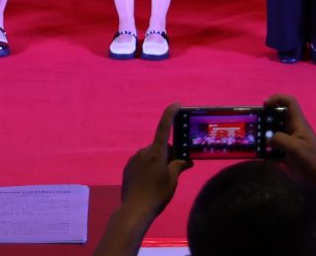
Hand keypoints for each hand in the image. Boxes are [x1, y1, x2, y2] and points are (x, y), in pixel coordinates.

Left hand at [117, 104, 190, 219]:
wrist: (134, 210)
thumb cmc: (157, 194)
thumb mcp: (172, 180)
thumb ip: (179, 166)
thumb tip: (187, 161)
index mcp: (156, 152)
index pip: (164, 128)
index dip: (170, 114)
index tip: (176, 104)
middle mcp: (144, 151)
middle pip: (161, 146)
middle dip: (169, 154)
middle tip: (175, 170)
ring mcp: (134, 159)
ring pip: (151, 154)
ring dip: (158, 161)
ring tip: (161, 180)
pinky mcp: (128, 167)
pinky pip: (142, 162)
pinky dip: (149, 167)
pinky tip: (149, 182)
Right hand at [265, 95, 315, 196]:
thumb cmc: (311, 161)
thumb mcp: (295, 148)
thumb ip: (279, 139)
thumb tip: (267, 139)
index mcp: (299, 123)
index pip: (289, 102)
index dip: (277, 99)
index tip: (264, 105)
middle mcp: (294, 130)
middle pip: (279, 116)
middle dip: (266, 117)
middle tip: (255, 124)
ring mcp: (291, 142)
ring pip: (275, 131)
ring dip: (265, 134)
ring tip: (254, 139)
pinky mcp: (288, 153)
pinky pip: (275, 146)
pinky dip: (267, 147)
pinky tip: (259, 153)